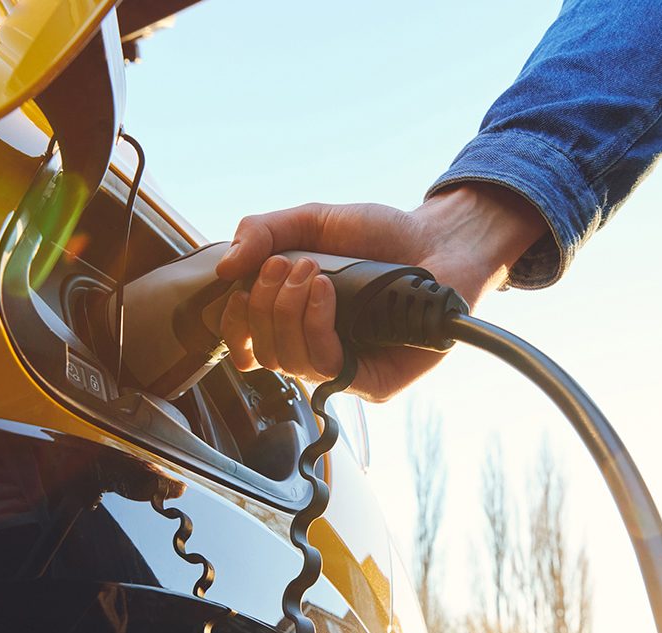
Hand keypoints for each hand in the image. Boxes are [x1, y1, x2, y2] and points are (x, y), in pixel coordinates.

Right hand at [216, 185, 546, 401]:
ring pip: (288, 363)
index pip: (247, 346)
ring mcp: (344, 369)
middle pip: (262, 354)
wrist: (437, 239)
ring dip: (287, 312)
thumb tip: (224, 269)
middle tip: (286, 265)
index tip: (239, 288)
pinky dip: (315, 325)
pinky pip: (326, 367)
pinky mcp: (373, 383)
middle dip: (264, 305)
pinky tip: (326, 291)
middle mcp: (316, 351)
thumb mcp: (312, 221)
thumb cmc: (379, 235)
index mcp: (294, 323)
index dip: (233, 324)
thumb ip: (263, 232)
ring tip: (312, 272)